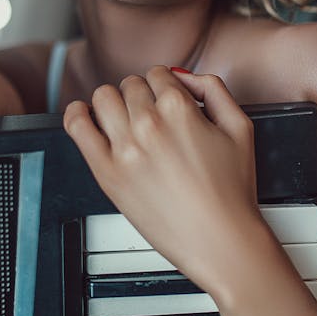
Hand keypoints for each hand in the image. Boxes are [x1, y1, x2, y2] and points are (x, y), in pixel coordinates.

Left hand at [63, 66, 262, 296]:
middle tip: (152, 117)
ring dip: (114, 102)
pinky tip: (86, 117)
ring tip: (124, 119)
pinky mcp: (107, 172)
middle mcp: (148, 124)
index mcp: (179, 109)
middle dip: (142, 96)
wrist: (220, 242)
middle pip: (130, 84)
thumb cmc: (232, 192)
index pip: (158, 73)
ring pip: (103, 97)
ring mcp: (124, 148)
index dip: (165, 86)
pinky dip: (77, 114)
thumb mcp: (240, 127)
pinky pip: (77, 126)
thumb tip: (184, 77)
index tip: (167, 100)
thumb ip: (214, 89)